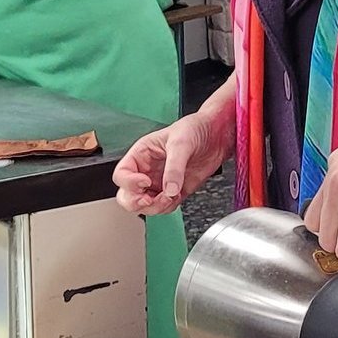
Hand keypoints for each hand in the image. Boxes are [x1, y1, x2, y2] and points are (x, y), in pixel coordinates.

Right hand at [114, 110, 234, 215]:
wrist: (216, 136)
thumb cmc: (194, 129)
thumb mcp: (181, 143)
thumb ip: (174, 167)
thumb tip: (170, 189)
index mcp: (141, 154)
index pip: (122, 174)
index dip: (129, 182)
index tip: (145, 182)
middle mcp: (146, 170)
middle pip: (126, 195)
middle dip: (136, 202)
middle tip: (149, 200)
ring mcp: (159, 183)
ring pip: (144, 206)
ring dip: (155, 207)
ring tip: (170, 196)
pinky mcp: (173, 192)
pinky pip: (163, 207)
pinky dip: (168, 207)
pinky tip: (177, 196)